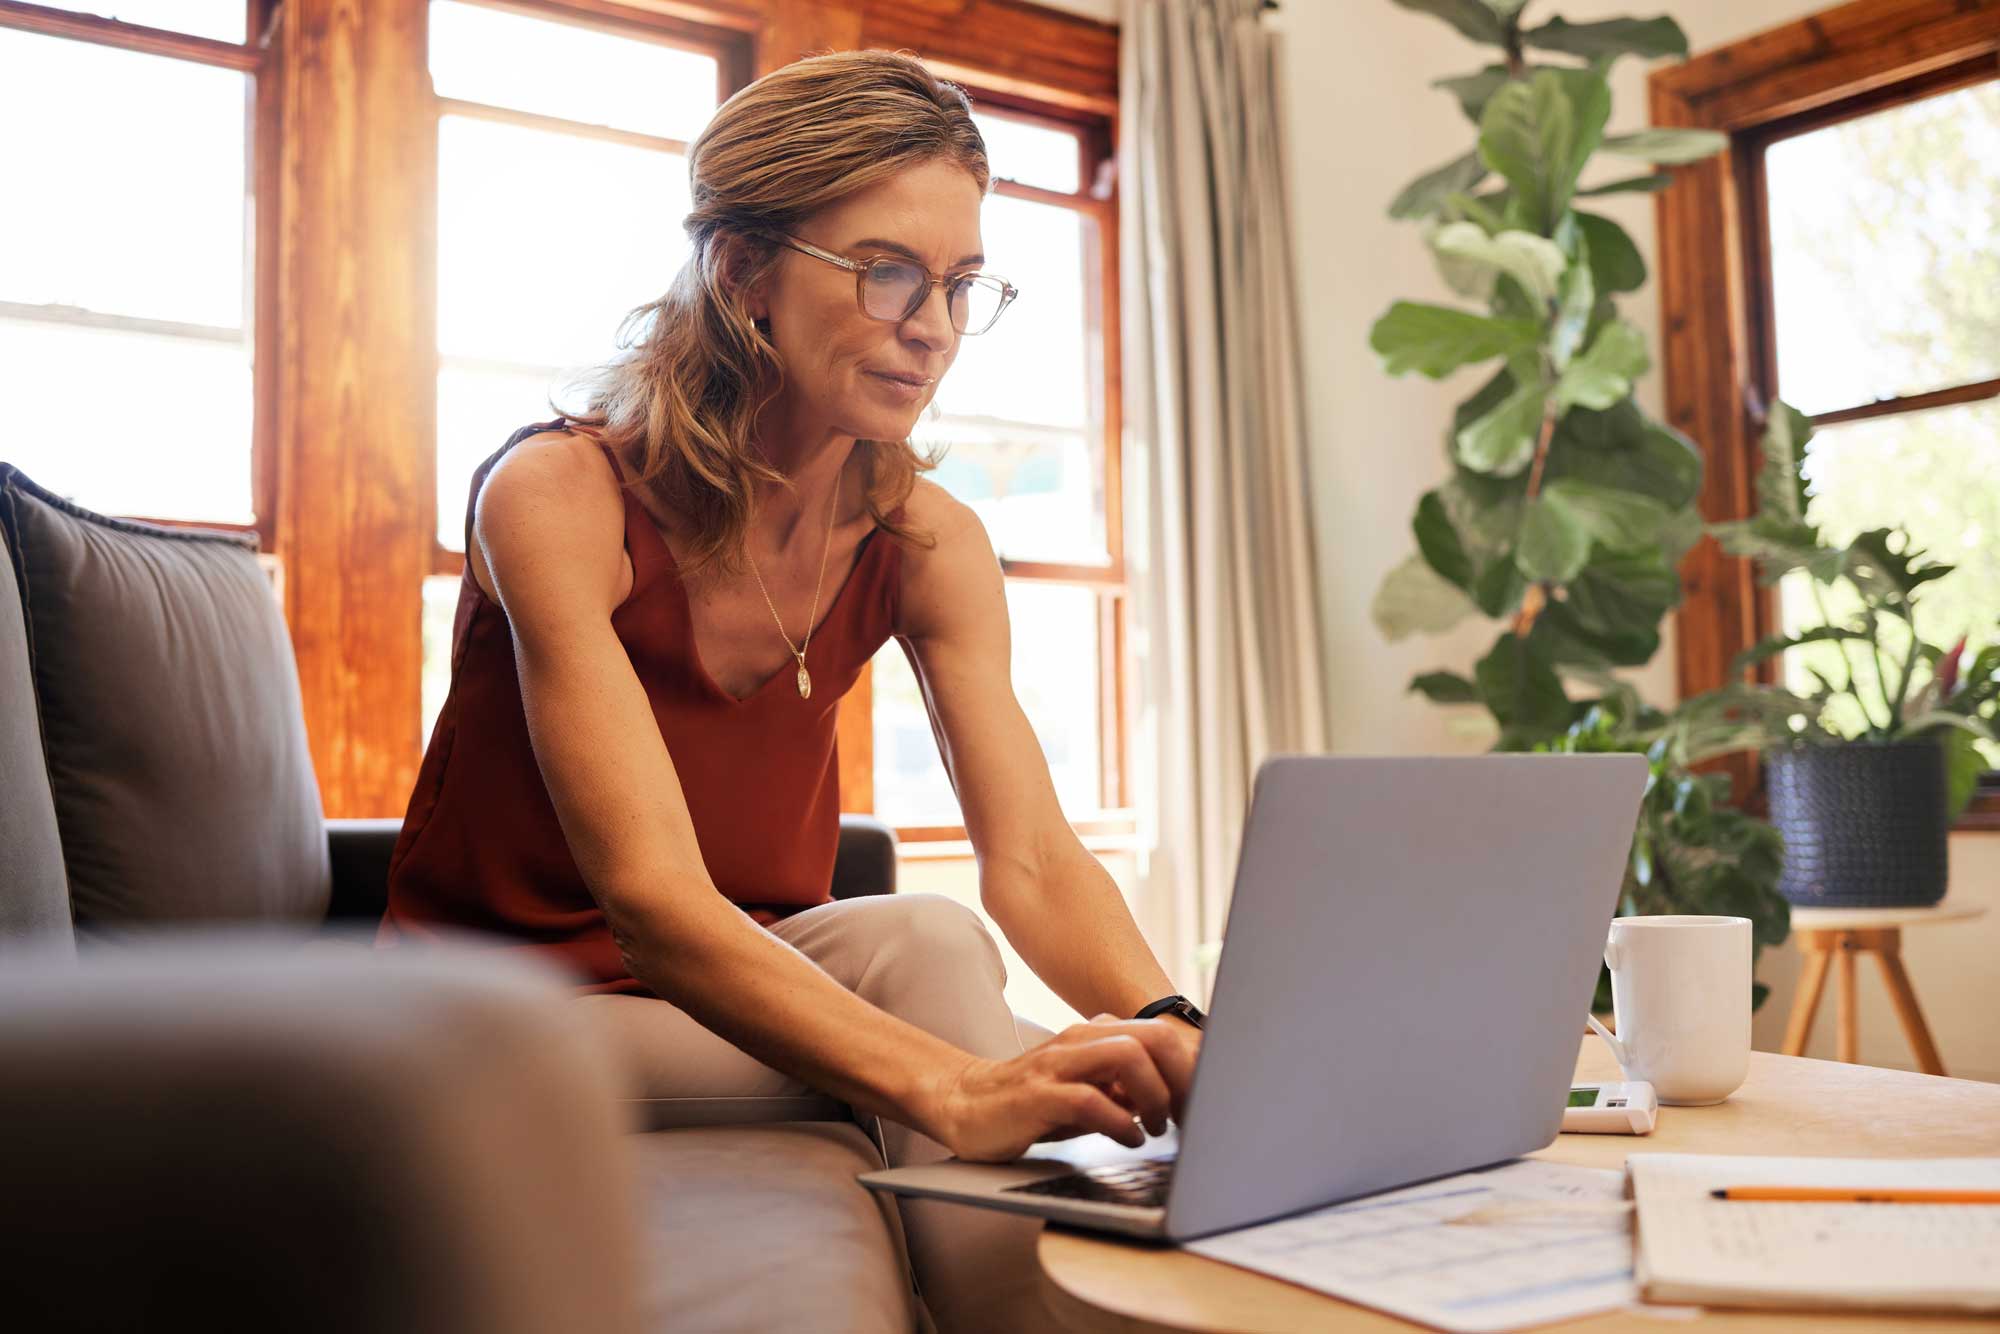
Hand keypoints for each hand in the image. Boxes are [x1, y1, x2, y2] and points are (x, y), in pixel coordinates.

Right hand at [920, 1015, 1198, 1163]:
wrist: (964, 1103)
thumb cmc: (1034, 1102)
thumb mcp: (1089, 1089)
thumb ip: (1128, 1089)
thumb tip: (1181, 1100)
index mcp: (1096, 1033)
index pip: (1163, 1035)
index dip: (1194, 1069)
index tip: (1205, 1105)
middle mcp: (1080, 1039)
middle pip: (1154, 1037)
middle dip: (1184, 1078)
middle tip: (1189, 1117)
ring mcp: (1057, 1064)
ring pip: (1128, 1056)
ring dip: (1155, 1096)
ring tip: (1158, 1127)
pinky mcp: (1037, 1095)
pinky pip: (1091, 1100)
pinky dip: (1121, 1123)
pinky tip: (1129, 1139)